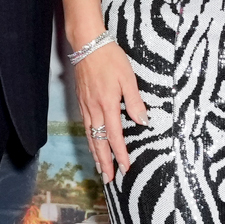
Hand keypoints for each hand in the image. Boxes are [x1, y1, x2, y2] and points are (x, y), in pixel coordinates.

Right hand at [69, 42, 147, 181]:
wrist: (88, 44)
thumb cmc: (110, 58)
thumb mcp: (128, 78)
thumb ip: (135, 101)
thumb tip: (142, 122)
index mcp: (108, 104)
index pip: (114, 136)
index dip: (120, 154)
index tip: (125, 168)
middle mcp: (95, 109)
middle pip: (98, 141)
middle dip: (104, 161)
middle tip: (108, 179)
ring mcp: (86, 106)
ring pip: (90, 136)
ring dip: (95, 154)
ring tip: (100, 168)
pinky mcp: (82, 101)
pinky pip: (86, 126)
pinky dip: (89, 140)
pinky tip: (92, 145)